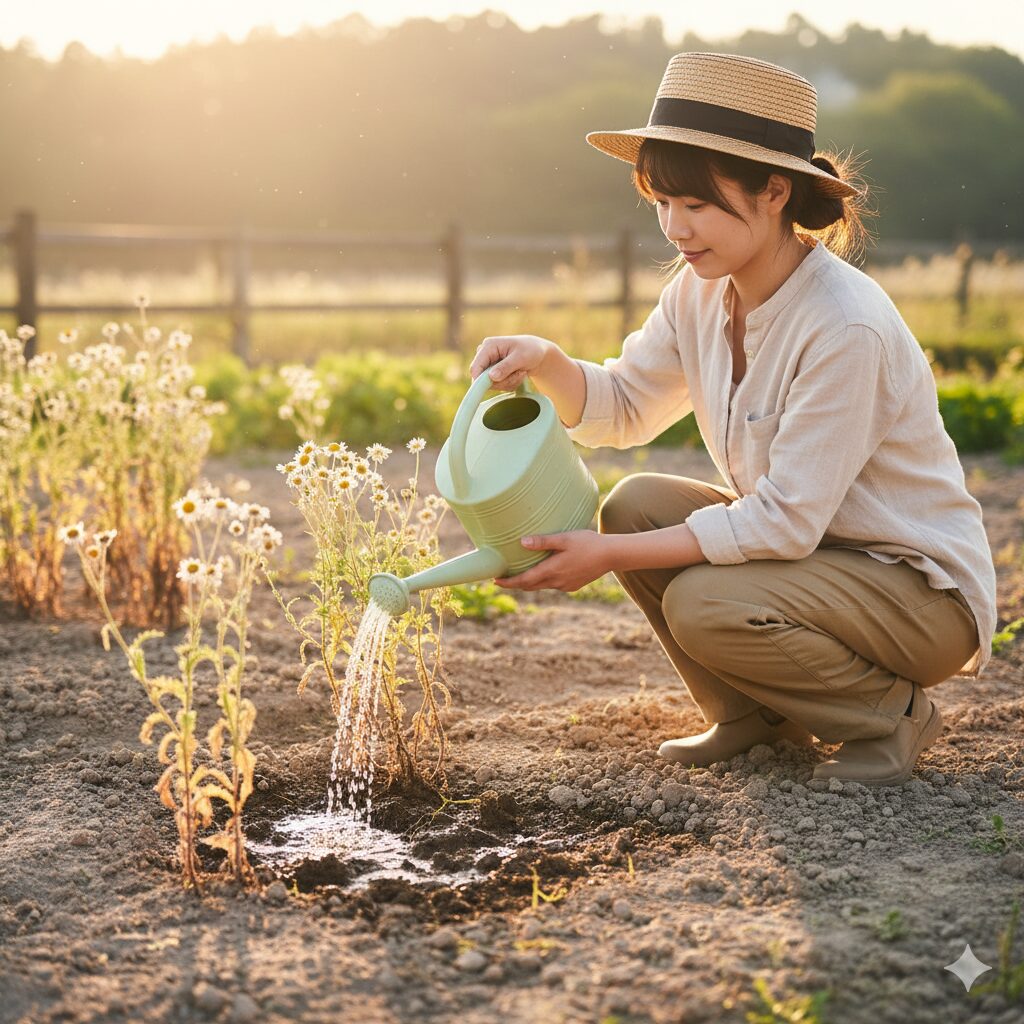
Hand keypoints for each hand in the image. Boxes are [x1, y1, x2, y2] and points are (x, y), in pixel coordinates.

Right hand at [469, 335, 552, 391]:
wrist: (538, 353)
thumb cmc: (531, 350)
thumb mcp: (521, 357)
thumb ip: (506, 367)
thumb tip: (491, 377)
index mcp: (488, 346)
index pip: (476, 367)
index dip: (480, 380)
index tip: (493, 386)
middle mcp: (485, 355)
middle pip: (483, 379)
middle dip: (502, 381)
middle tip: (518, 374)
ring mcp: (488, 364)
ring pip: (491, 384)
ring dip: (508, 382)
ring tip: (520, 373)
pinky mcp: (493, 373)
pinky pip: (497, 386)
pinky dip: (509, 383)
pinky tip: (517, 374)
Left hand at [494, 530, 612, 591]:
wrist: (611, 555)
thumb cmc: (588, 543)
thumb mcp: (564, 538)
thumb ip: (543, 541)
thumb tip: (522, 542)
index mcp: (552, 570)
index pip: (524, 581)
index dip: (508, 582)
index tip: (495, 581)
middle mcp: (557, 582)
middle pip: (530, 586)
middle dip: (515, 583)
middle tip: (501, 578)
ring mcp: (565, 585)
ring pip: (541, 586)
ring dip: (529, 582)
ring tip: (519, 573)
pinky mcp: (573, 585)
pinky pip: (553, 584)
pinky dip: (543, 580)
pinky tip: (543, 571)